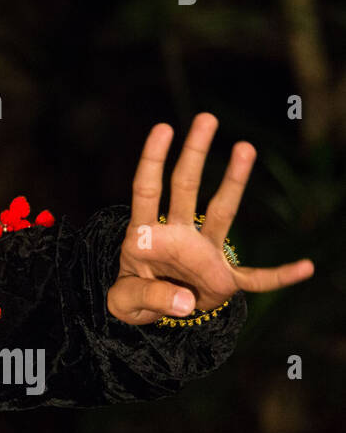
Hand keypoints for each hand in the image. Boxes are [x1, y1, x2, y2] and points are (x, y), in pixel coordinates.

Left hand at [108, 112, 314, 324]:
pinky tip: (305, 267)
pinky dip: (280, 276)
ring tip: (246, 147)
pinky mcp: (223, 278)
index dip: (152, 160)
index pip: (146, 190)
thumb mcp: (126, 302)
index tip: (163, 127)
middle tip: (207, 118)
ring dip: (234, 181)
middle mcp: (176, 235)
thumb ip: (150, 299)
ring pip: (221, 212)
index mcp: (144, 236)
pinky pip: (257, 278)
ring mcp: (202, 253)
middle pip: (184, 187)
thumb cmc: (132, 297)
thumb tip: (184, 303)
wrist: (149, 314)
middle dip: (194, 153)